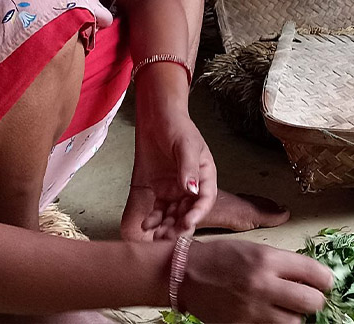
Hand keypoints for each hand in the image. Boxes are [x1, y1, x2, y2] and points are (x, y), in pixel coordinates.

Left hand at [122, 104, 217, 240]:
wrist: (156, 118)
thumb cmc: (176, 127)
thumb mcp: (185, 146)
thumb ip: (189, 168)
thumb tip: (191, 190)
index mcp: (205, 176)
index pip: (205, 199)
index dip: (198, 213)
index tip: (187, 222)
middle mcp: (192, 186)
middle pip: (189, 211)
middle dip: (180, 225)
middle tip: (169, 235)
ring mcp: (175, 190)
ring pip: (174, 215)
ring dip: (167, 227)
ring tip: (156, 235)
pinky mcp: (160, 191)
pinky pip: (159, 210)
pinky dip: (154, 219)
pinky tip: (147, 224)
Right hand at [179, 240, 333, 323]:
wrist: (186, 274)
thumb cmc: (221, 257)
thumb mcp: (256, 249)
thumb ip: (284, 264)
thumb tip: (312, 278)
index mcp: (268, 259)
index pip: (315, 273)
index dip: (326, 280)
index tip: (324, 283)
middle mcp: (263, 285)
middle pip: (311, 302)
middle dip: (315, 301)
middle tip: (310, 299)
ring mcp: (252, 310)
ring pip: (294, 323)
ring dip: (295, 317)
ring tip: (287, 309)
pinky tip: (271, 317)